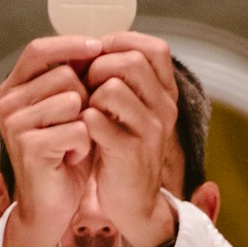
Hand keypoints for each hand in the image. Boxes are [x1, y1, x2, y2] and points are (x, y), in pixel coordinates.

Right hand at [0, 37, 96, 246]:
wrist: (52, 206)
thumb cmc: (65, 154)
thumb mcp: (69, 110)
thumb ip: (75, 79)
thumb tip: (96, 43)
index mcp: (13, 89)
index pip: (38, 50)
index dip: (69, 44)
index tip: (99, 46)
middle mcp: (7, 102)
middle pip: (64, 75)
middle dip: (84, 98)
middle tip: (78, 125)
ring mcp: (14, 124)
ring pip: (72, 100)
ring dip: (85, 123)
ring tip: (74, 143)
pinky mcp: (28, 146)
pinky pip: (77, 129)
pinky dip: (84, 145)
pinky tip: (72, 158)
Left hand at [81, 35, 180, 246]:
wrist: (133, 203)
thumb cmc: (122, 150)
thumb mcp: (130, 111)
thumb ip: (120, 80)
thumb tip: (89, 47)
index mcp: (166, 95)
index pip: (155, 48)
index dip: (122, 43)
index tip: (99, 55)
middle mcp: (164, 109)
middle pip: (131, 61)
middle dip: (99, 67)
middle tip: (87, 86)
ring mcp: (150, 131)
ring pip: (113, 88)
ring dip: (89, 95)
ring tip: (87, 111)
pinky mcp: (130, 153)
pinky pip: (96, 120)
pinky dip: (82, 121)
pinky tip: (82, 132)